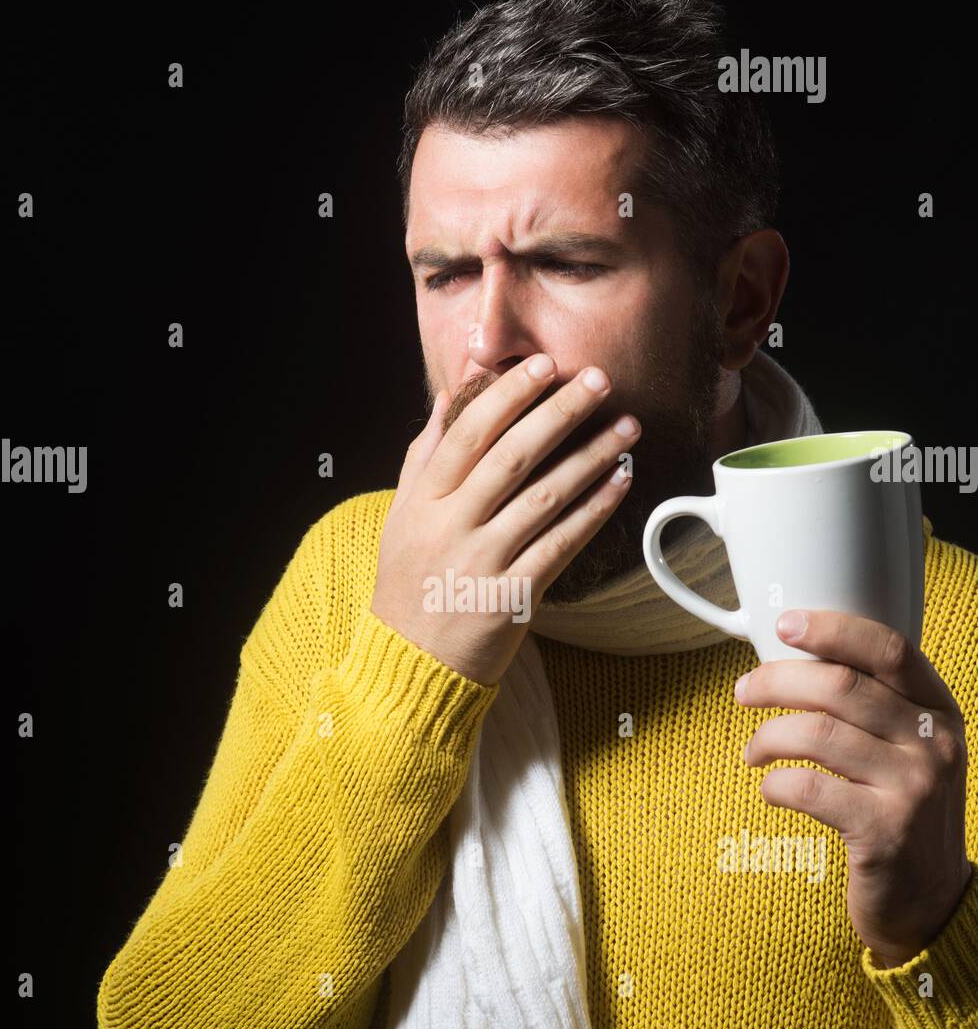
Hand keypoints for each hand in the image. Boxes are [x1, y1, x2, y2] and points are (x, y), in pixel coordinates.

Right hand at [371, 354, 640, 685]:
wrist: (412, 664)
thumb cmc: (410, 585)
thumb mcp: (401, 518)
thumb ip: (424, 456)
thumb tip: (450, 397)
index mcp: (423, 502)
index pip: (468, 435)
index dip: (508, 395)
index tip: (544, 365)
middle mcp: (451, 527)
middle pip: (512, 457)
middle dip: (560, 412)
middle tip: (599, 379)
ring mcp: (483, 563)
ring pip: (545, 497)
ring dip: (592, 456)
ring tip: (627, 426)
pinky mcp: (514, 598)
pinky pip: (563, 545)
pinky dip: (595, 510)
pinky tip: (621, 482)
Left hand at [735, 608, 972, 967]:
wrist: (931, 900)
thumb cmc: (901, 811)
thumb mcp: (908, 750)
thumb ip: (874, 706)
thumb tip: (794, 659)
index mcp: (939, 710)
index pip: (889, 649)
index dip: (833, 630)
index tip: (785, 624)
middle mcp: (934, 743)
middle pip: (841, 687)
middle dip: (777, 682)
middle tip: (743, 692)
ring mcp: (913, 788)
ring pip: (817, 735)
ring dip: (768, 737)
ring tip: (753, 752)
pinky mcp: (884, 832)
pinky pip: (808, 789)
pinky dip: (775, 785)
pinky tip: (770, 790)